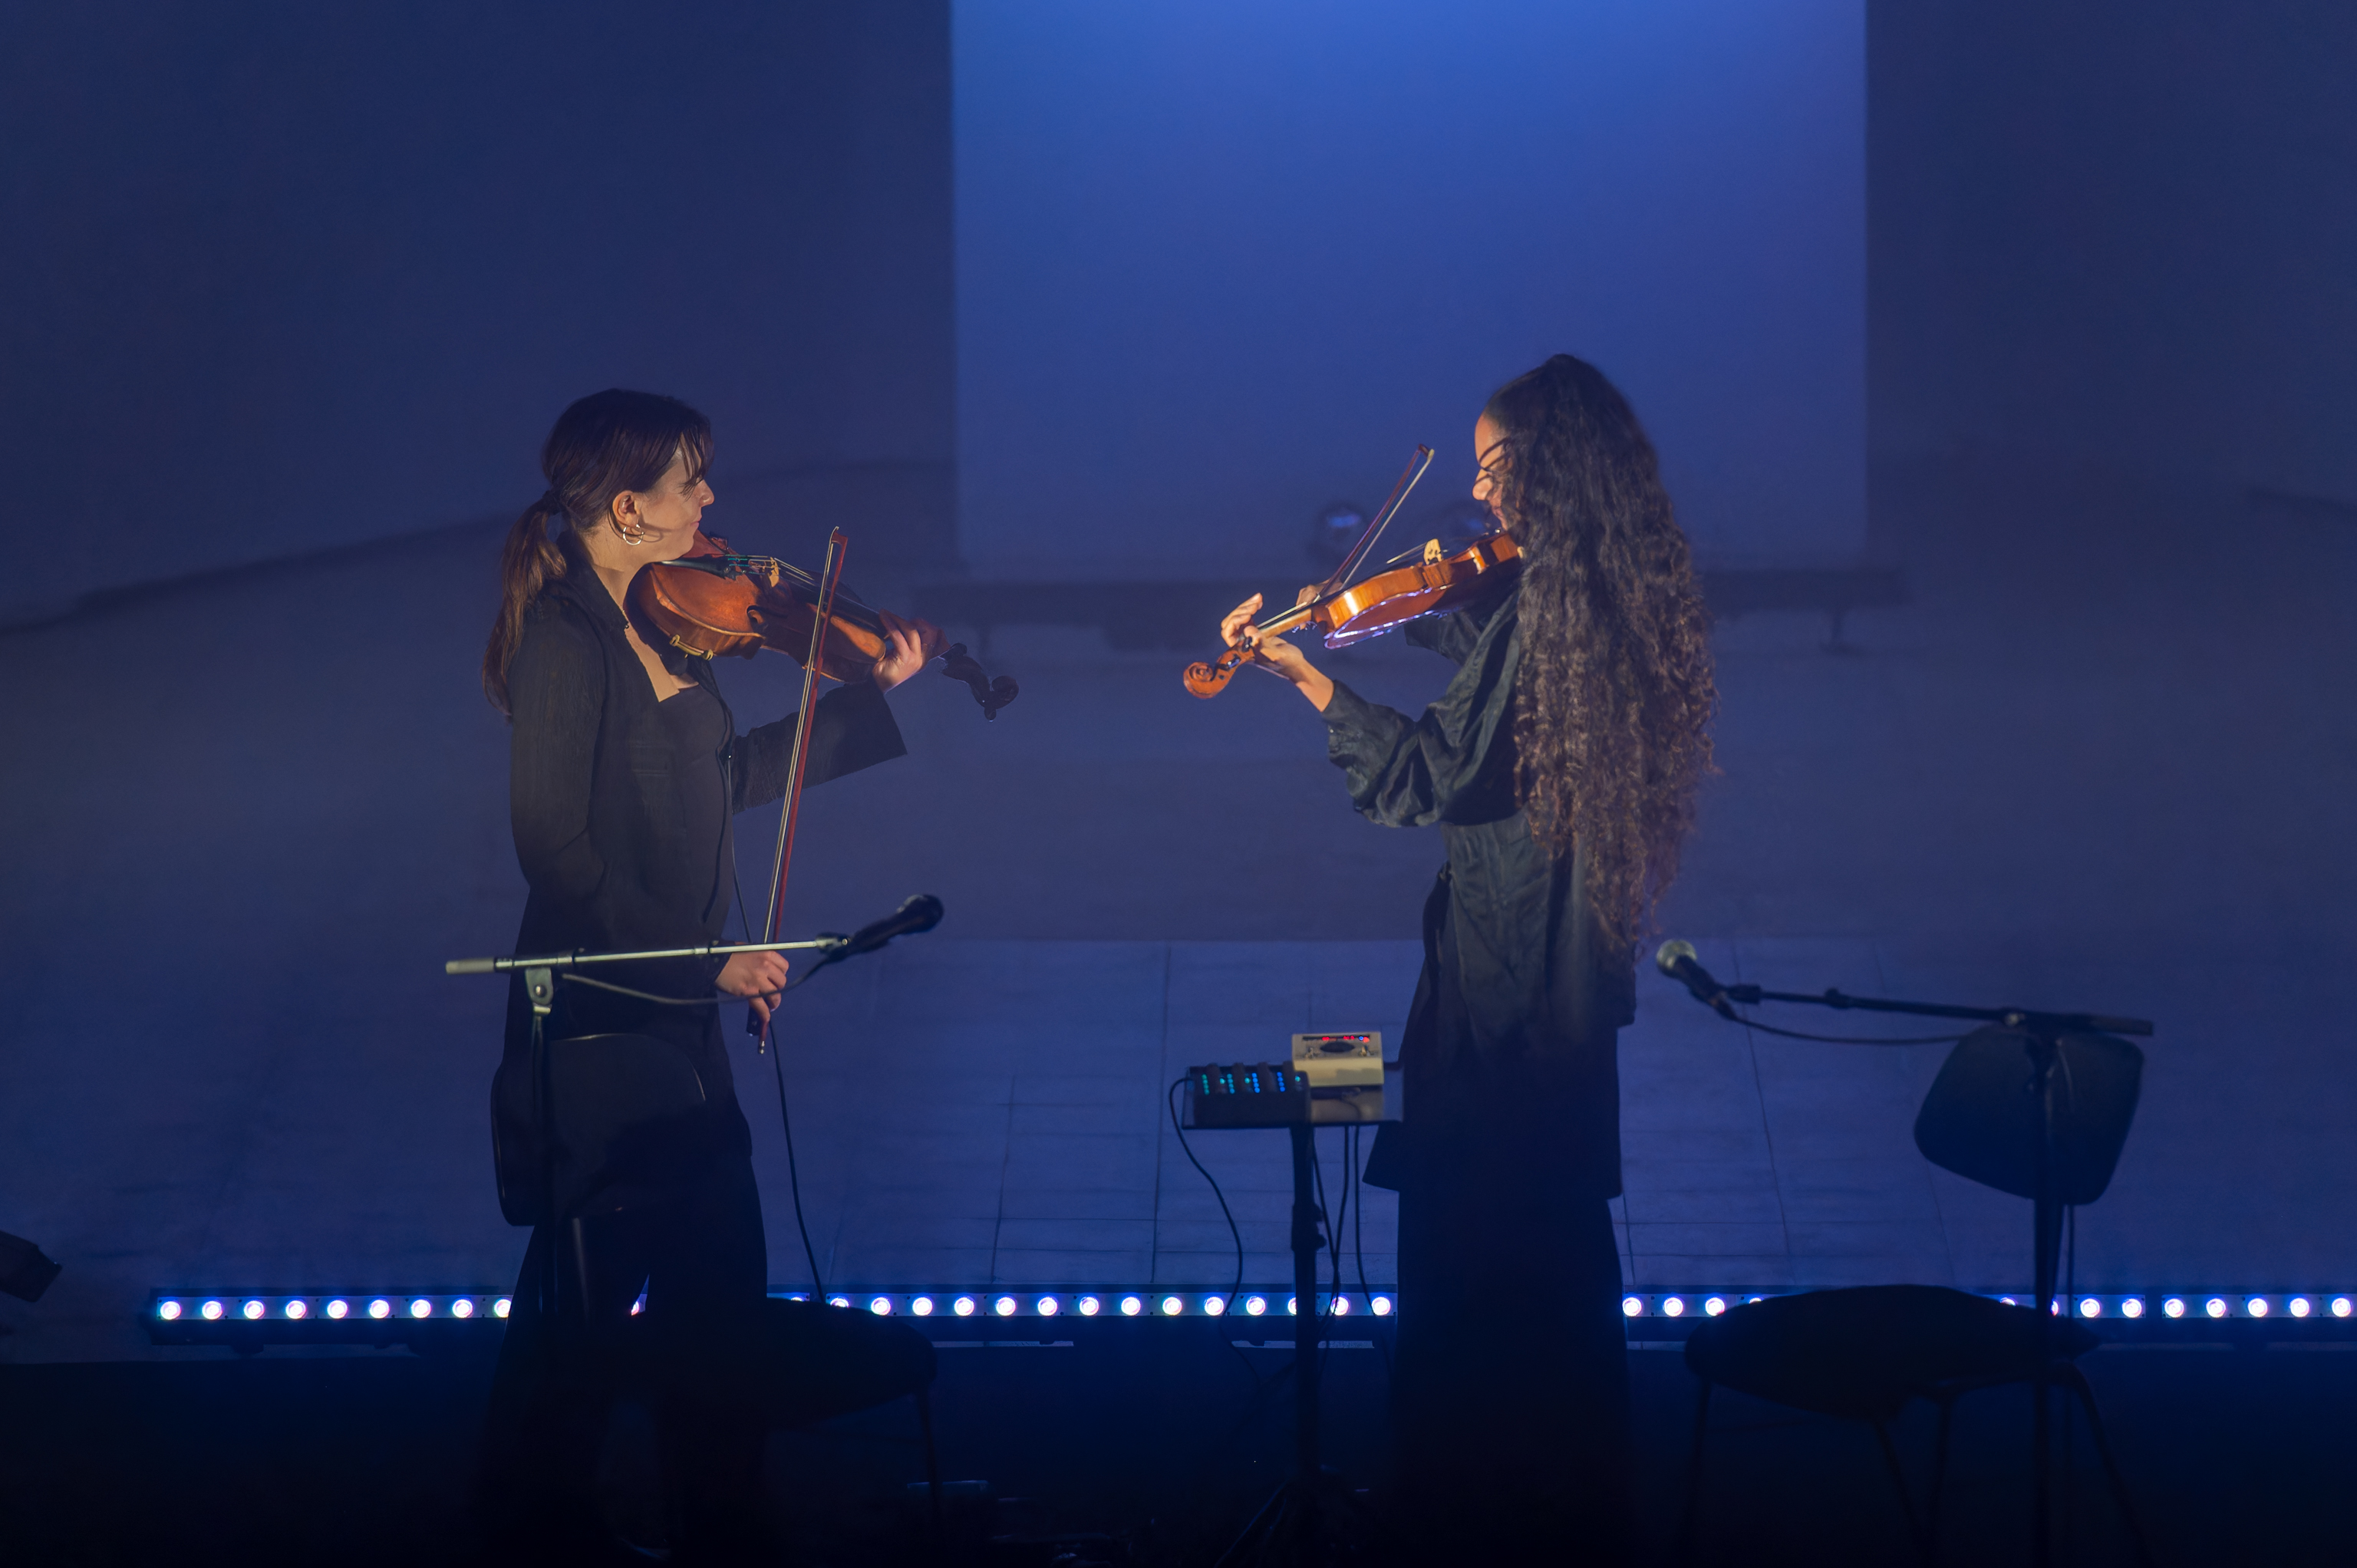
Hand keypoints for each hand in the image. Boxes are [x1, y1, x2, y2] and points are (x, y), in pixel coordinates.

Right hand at [717, 950, 789, 1026]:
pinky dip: (764, 1013)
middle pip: (781, 982)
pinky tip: (766, 1017)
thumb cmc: (730, 954)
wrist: (715, 961)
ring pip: (774, 995)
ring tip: (771, 1005)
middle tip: (772, 991)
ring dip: (774, 1002)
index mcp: (767, 954)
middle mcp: (766, 966)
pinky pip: (761, 1005)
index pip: (784, 967)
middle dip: (778, 988)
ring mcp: (758, 980)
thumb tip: (767, 968)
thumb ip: (761, 958)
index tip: (775, 978)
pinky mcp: (749, 991)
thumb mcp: (750, 949)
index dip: (780, 974)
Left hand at [871, 609, 946, 691]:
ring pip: (910, 632)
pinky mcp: (907, 659)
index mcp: (919, 658)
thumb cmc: (880, 672)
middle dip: (900, 620)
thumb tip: (893, 625)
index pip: (920, 635)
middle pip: (916, 631)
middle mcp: (920, 659)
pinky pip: (899, 638)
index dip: (908, 623)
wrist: (873, 687)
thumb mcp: (893, 655)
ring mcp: (915, 660)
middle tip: (886, 613)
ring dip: (896, 621)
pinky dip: (891, 627)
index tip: (894, 616)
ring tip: (883, 614)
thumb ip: (898, 643)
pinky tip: (884, 621)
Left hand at [1219, 591, 1334, 710]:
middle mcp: (1242, 644)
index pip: (1227, 633)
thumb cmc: (1286, 664)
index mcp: (1242, 651)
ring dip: (1247, 606)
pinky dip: (1252, 607)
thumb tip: (1248, 630)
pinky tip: (1259, 602)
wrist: (1296, 665)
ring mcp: (1249, 637)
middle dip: (1242, 610)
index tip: (1249, 615)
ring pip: (1239, 617)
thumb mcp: (1274, 655)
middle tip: (1256, 605)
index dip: (1235, 621)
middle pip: (1231, 622)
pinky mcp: (1257, 632)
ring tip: (1259, 598)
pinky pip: (1248, 617)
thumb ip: (1261, 644)